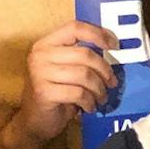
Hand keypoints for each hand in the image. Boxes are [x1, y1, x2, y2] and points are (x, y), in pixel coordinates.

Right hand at [10, 20, 117, 144]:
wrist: (35, 120)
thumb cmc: (57, 91)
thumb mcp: (69, 69)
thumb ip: (84, 56)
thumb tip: (114, 47)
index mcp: (47, 43)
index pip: (75, 28)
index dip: (98, 34)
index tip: (115, 46)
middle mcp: (40, 54)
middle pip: (85, 54)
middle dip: (104, 70)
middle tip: (112, 82)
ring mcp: (39, 73)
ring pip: (84, 75)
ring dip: (99, 89)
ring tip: (101, 97)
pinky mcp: (43, 92)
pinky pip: (78, 93)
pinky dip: (89, 101)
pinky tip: (89, 106)